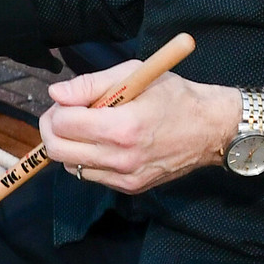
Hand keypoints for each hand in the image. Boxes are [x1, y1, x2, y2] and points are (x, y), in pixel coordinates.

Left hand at [40, 65, 238, 195]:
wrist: (211, 130)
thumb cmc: (175, 96)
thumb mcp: (135, 75)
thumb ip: (90, 84)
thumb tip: (56, 94)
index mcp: (123, 127)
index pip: (63, 124)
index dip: (57, 109)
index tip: (66, 101)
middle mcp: (122, 157)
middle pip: (58, 151)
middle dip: (52, 130)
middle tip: (64, 115)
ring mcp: (125, 177)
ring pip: (71, 166)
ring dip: (70, 145)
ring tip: (89, 127)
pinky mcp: (130, 188)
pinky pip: (91, 175)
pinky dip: (88, 158)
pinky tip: (105, 142)